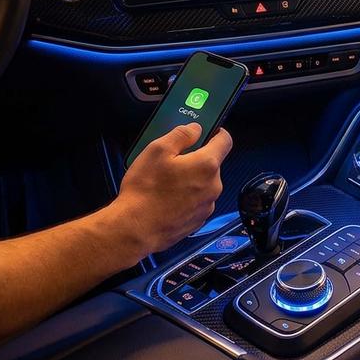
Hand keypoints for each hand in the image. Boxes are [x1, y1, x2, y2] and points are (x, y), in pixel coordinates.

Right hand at [109, 123, 231, 258]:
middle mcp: (213, 186)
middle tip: (173, 162)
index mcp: (207, 165)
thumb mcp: (157, 150)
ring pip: (204, 184)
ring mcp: (207, 205)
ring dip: (191, 180)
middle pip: (212, 164)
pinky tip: (168, 200)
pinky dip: (187, 198)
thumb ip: (181, 135)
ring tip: (166, 184)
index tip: (208, 132)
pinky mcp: (198, 221)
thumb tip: (195, 129)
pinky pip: (197, 201)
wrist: (134, 230)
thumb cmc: (145, 190)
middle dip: (196, 160)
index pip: (225, 141)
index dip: (217, 132)